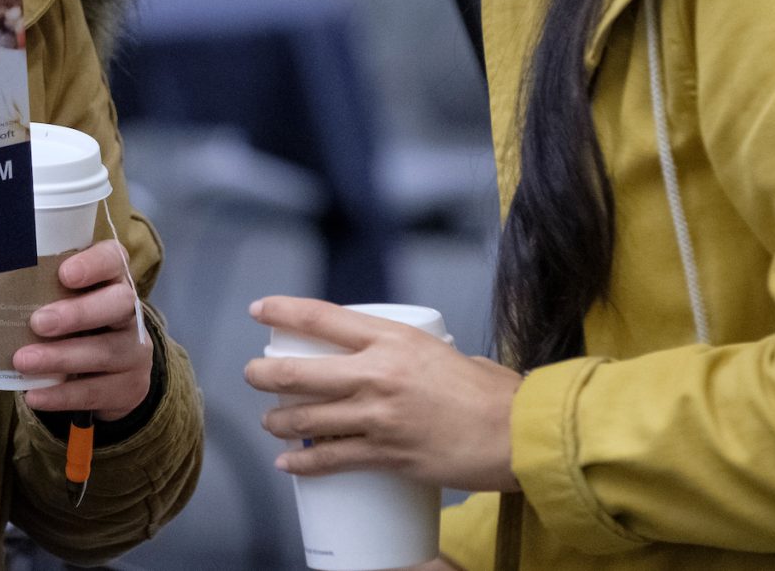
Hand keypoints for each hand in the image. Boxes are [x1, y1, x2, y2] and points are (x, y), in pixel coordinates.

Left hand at [12, 240, 153, 420]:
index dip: (94, 264)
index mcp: (114, 279)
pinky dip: (62, 395)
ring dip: (61, 357)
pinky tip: (35, 395)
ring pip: (106, 351)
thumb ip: (41, 288)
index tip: (64, 273)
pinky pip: (97, 391)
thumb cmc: (74, 323)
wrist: (111, 373)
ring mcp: (135, 351)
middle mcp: (130, 312)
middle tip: (37, 322)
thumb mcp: (64, 300)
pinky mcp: (129, 387)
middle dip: (78, 313)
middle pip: (119, 303)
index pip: (114, 259)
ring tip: (23, 361)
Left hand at [244, 295, 521, 491]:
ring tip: (271, 422)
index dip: (283, 311)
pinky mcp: (388, 455)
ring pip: (307, 418)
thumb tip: (403, 364)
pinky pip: (332, 459)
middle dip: (265, 373)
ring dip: (278, 421)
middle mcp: (379, 373)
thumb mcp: (448, 352)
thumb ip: (416, 355)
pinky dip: (303, 463)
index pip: (323, 317)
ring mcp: (380, 416)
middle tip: (253, 374)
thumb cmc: (494, 393)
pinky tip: (289, 464)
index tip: (259, 310)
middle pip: (300, 371)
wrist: (521, 433)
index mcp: (394, 338)